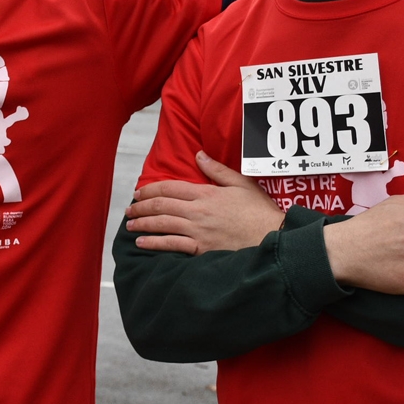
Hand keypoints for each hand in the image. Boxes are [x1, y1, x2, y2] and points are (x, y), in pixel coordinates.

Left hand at [126, 151, 282, 253]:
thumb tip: (199, 155)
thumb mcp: (241, 184)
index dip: (150, 190)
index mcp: (207, 193)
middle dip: (141, 206)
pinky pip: (172, 245)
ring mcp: (199, 231)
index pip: (170, 188)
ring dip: (142, 223)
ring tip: (130, 224)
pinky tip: (142, 243)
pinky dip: (154, 243)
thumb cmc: (260, 212)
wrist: (274, 237)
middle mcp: (198, 211)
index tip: (139, 192)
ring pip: (162, 224)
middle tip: (129, 208)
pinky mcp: (202, 249)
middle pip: (161, 206)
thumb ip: (217, 170)